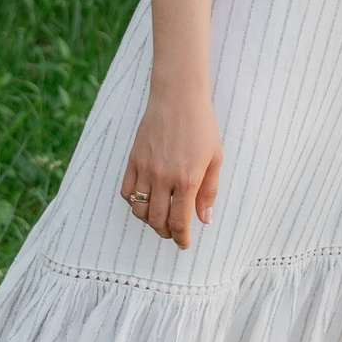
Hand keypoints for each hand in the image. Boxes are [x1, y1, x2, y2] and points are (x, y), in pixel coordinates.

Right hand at [122, 81, 221, 248]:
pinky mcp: (132, 160)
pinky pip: (126, 192)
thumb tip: (204, 220)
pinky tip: (144, 202)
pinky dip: (133, 203)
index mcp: (187, 179)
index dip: (181, 238)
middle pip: (157, 221)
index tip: (184, 244)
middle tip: (173, 234)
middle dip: (166, 233)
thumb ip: (209, 191)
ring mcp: (145, 169)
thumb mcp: (215, 158)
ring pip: (139, 210)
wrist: (178, 98)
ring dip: (149, 221)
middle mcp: (163, 178)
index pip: (179, 221)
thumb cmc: (202, 126)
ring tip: (159, 221)